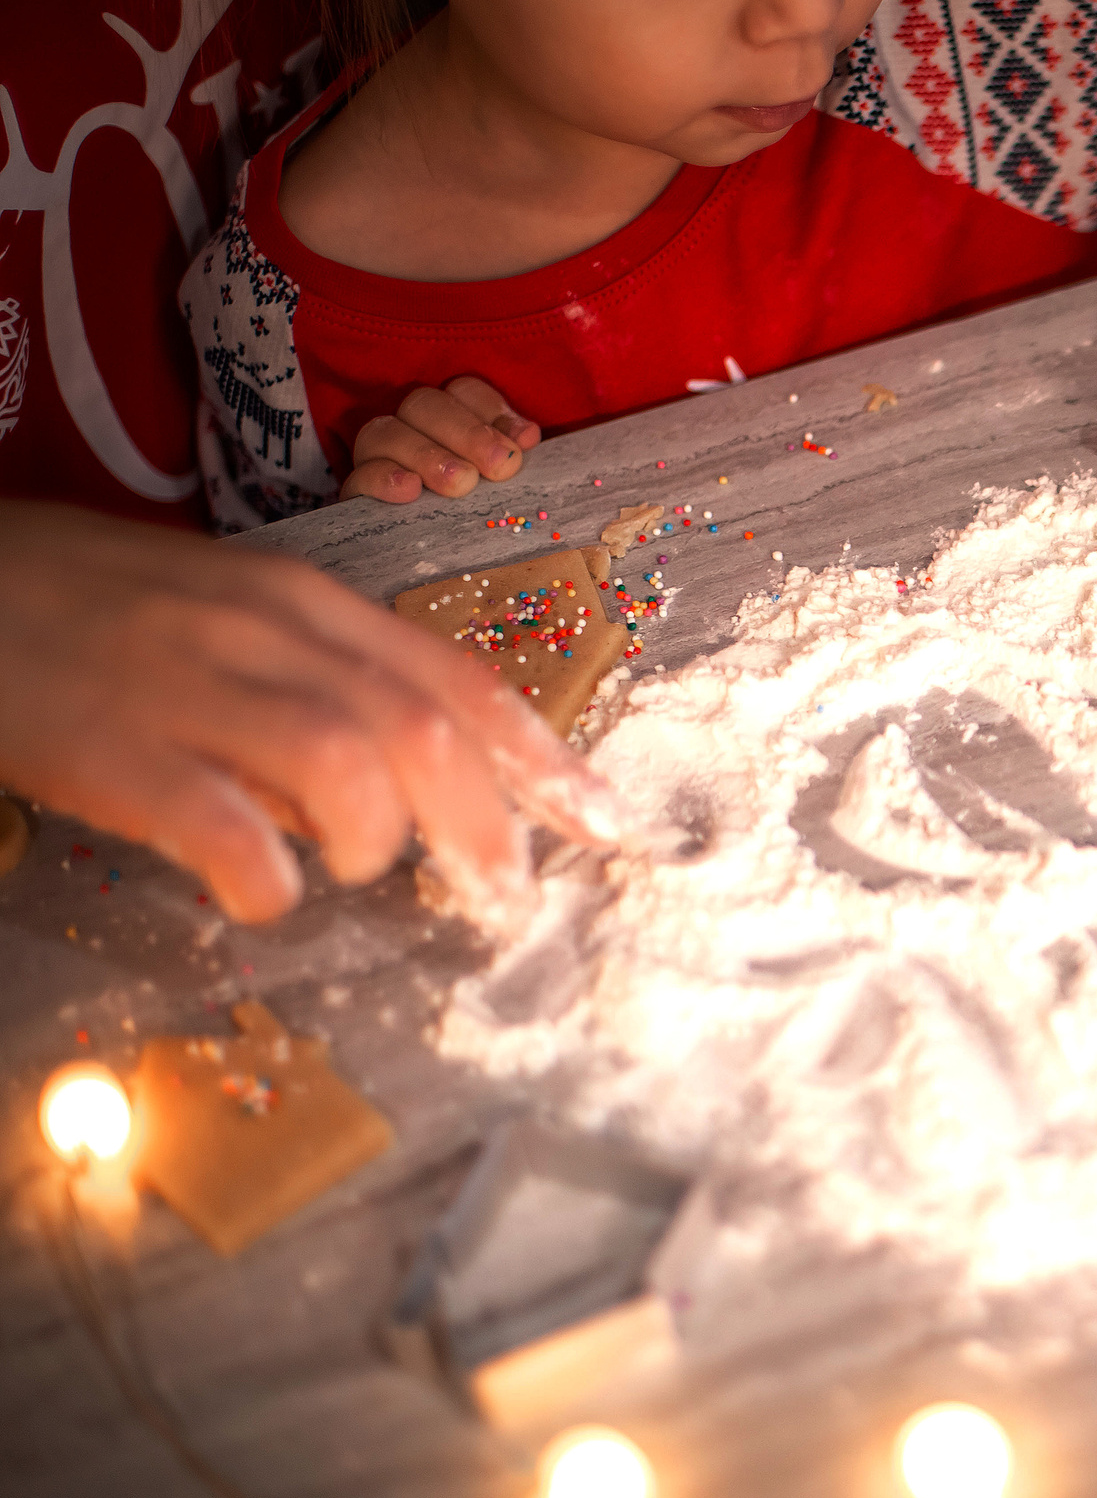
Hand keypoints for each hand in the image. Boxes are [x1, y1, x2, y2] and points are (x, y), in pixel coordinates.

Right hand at [0, 502, 623, 923]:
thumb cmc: (89, 607)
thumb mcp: (224, 617)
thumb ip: (314, 684)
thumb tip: (400, 787)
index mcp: (303, 601)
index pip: (457, 678)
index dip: (542, 759)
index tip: (607, 827)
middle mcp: (263, 630)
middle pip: (422, 725)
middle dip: (485, 821)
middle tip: (501, 895)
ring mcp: (184, 682)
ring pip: (344, 760)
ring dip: (372, 838)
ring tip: (347, 868)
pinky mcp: (106, 744)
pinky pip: (218, 821)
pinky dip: (263, 874)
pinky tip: (259, 894)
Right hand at [342, 376, 540, 502]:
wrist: (439, 568)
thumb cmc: (484, 519)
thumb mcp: (502, 488)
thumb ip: (509, 457)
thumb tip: (525, 436)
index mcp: (451, 418)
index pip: (465, 391)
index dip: (493, 410)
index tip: (524, 442)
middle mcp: (411, 427)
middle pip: (426, 405)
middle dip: (468, 433)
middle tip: (500, 467)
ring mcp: (378, 456)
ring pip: (387, 433)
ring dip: (428, 454)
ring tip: (461, 484)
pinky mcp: (357, 493)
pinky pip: (359, 475)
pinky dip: (383, 478)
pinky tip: (409, 489)